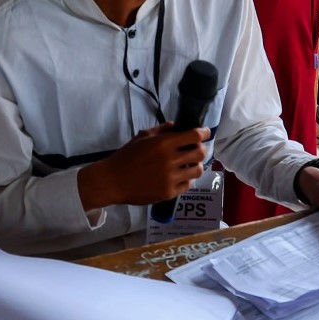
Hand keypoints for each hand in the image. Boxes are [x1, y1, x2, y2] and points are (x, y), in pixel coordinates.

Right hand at [78, 123, 210, 207]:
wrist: (113, 181)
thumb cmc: (126, 156)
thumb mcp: (142, 137)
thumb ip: (161, 130)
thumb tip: (176, 126)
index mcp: (163, 144)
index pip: (194, 135)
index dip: (204, 133)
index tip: (205, 133)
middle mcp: (170, 160)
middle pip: (200, 153)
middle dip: (201, 149)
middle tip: (195, 150)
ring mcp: (170, 178)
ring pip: (197, 170)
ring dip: (196, 166)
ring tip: (188, 165)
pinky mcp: (168, 192)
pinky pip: (187, 185)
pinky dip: (186, 179)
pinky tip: (179, 177)